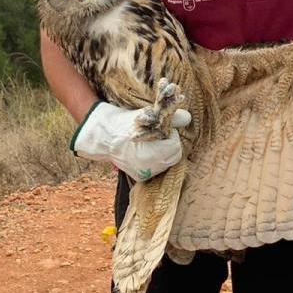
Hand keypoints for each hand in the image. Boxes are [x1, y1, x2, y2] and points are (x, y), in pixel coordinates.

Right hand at [71, 80, 191, 181]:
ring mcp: (143, 174)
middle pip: (174, 156)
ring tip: (152, 143)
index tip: (161, 128)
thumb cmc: (125, 123)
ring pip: (167, 163)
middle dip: (170, 144)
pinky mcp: (139, 177)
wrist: (103, 136)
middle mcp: (148, 168)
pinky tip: (147, 152)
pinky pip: (157, 169)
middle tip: (158, 135)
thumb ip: (169, 118)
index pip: (175, 146)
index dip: (171, 135)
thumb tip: (188, 118)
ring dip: (164, 152)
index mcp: (150, 153)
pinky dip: (156, 160)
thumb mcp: (146, 115)